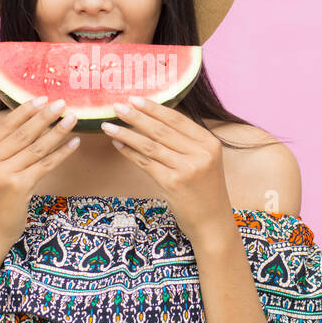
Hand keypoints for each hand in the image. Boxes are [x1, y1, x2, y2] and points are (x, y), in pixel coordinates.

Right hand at [0, 96, 79, 249]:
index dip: (25, 111)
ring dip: (57, 132)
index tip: (42, 98)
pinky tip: (73, 143)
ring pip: (36, 148)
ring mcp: (1, 175)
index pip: (4, 126)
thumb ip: (1, 148)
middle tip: (61, 103)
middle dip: (44, 117)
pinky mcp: (18, 187)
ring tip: (72, 118)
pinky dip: (61, 153)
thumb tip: (31, 120)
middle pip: (22, 134)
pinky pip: (45, 165)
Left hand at [100, 95, 233, 243]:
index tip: (135, 99)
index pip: (177, 120)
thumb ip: (186, 143)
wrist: (212, 223)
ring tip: (108, 125)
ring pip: (150, 145)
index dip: (154, 108)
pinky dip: (129, 152)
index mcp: (209, 143)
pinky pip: (145, 163)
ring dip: (126, 134)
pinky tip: (117, 144)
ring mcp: (186, 169)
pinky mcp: (172, 183)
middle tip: (117, 106)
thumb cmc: (205, 191)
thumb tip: (154, 121)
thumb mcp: (205, 162)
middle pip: (161, 130)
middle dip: (136, 117)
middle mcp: (200, 154)